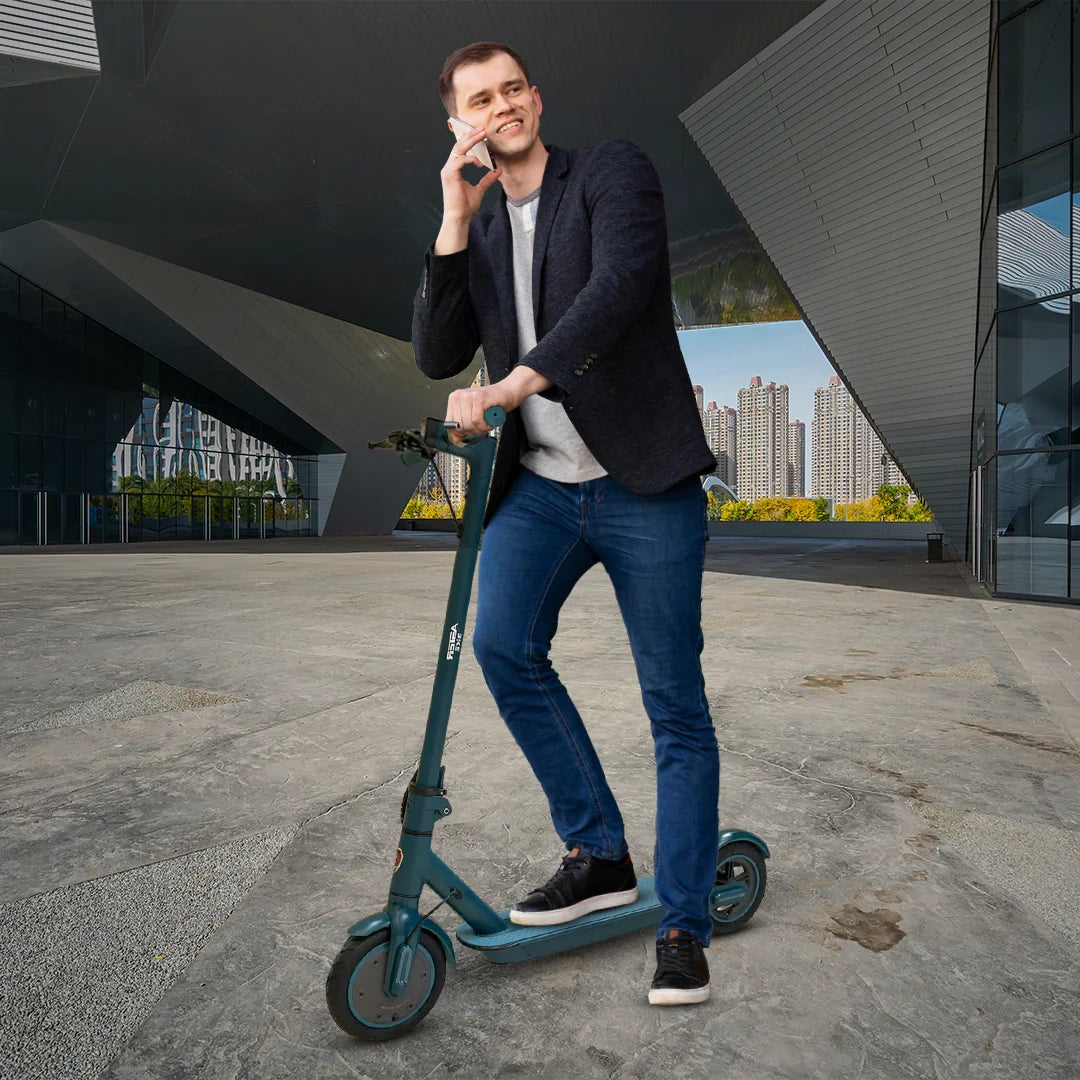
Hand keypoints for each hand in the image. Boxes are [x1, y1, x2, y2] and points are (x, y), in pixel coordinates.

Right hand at [435, 128, 502, 253]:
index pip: (461, 150)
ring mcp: (448, 170)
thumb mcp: (480, 190)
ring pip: (458, 149)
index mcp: (454, 169)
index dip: (469, 140)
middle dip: (471, 135)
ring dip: (471, 141)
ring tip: (482, 134)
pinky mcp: (450, 175)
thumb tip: (498, 171)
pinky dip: (470, 159)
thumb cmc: (466, 207)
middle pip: (459, 145)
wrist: (459, 218)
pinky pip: (460, 160)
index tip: (480, 133)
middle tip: (482, 128)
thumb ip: (487, 179)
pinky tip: (479, 163)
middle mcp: (449, 167)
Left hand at [445, 366, 551, 439]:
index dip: (462, 430)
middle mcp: (459, 396)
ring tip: (487, 422)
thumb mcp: (473, 416)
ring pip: (468, 424)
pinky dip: (485, 425)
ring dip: (481, 428)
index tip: (472, 428)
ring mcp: (468, 396)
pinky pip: (477, 420)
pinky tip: (490, 420)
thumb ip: (463, 426)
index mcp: (454, 399)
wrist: (507, 392)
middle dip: (473, 430)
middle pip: (460, 425)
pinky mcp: (479, 398)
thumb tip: (455, 438)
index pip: (449, 423)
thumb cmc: (491, 403)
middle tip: (482, 425)